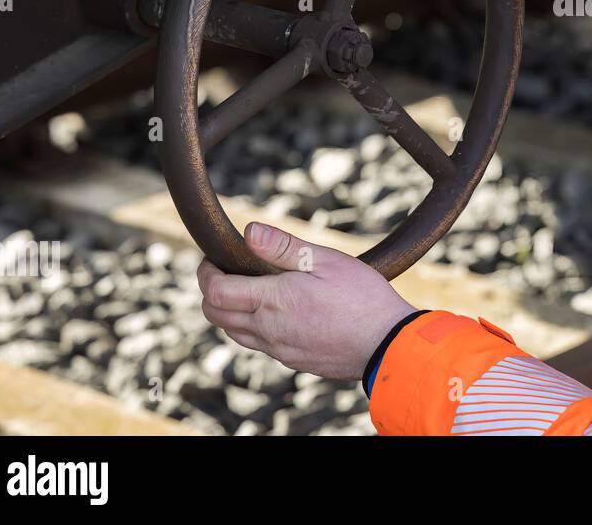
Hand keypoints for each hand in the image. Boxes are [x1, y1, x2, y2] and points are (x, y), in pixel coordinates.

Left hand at [197, 222, 416, 381]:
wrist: (386, 343)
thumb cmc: (362, 298)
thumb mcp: (326, 261)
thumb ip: (284, 247)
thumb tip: (250, 231)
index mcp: (273, 300)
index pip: (216, 291)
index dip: (206, 273)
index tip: (211, 259)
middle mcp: (268, 329)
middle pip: (215, 315)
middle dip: (211, 291)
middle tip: (224, 271)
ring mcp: (279, 349)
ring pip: (234, 333)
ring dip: (229, 311)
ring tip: (247, 289)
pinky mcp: (292, 360)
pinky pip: (258, 345)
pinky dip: (252, 326)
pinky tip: (275, 312)